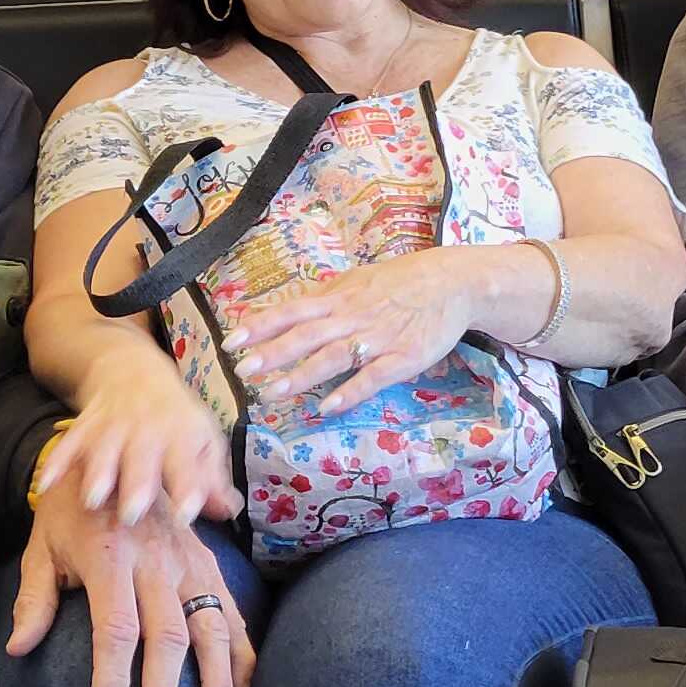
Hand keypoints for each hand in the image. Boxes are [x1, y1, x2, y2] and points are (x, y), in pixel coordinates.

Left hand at [2, 478, 251, 686]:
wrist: (116, 447)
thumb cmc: (70, 508)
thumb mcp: (41, 545)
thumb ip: (35, 598)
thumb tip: (18, 648)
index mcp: (110, 556)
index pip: (116, 628)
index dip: (114, 675)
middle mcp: (156, 560)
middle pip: (166, 635)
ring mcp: (188, 560)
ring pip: (209, 626)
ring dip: (213, 680)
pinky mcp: (207, 561)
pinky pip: (230, 609)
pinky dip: (242, 651)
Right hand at [40, 355, 242, 531]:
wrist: (132, 370)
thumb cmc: (174, 417)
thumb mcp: (200, 440)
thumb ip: (211, 479)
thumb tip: (229, 512)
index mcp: (181, 435)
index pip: (187, 463)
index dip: (188, 487)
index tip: (186, 515)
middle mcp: (147, 429)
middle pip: (142, 457)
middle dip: (136, 484)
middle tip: (131, 515)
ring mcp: (113, 426)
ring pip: (103, 449)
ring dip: (97, 472)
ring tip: (92, 499)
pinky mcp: (85, 426)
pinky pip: (68, 443)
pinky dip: (56, 463)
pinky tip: (46, 485)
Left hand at [229, 252, 477, 415]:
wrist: (453, 282)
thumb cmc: (402, 282)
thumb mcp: (359, 280)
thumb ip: (327, 298)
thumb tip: (291, 309)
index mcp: (339, 298)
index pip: (292, 310)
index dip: (261, 325)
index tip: (232, 341)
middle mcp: (352, 316)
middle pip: (306, 335)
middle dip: (272, 353)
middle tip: (242, 371)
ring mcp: (378, 338)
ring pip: (333, 357)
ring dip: (302, 375)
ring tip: (273, 392)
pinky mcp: (403, 357)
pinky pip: (373, 376)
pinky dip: (350, 391)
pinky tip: (328, 406)